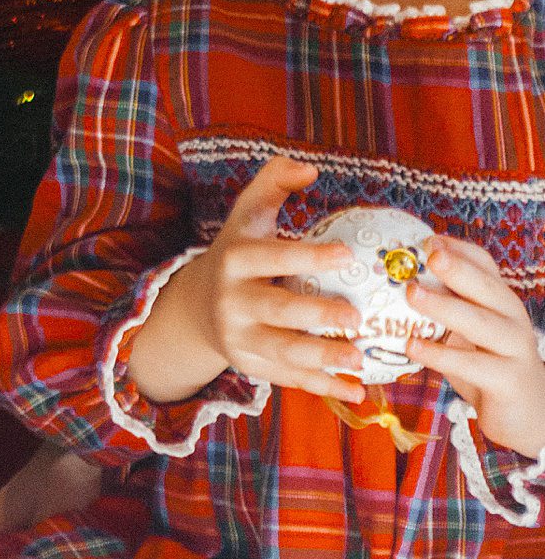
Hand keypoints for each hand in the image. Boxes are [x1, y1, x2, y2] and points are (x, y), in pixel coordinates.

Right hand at [129, 156, 364, 405]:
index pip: (272, 257)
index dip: (307, 257)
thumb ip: (274, 180)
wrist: (199, 304)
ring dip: (322, 358)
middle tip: (356, 315)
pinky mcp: (251, 366)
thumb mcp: (248, 213)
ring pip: (282, 352)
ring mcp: (239, 338)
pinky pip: (289, 380)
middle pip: (276, 310)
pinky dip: (323, 388)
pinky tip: (356, 391)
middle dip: (315, 315)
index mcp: (234, 260)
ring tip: (359, 357)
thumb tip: (309, 167)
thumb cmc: (240, 249)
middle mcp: (231, 301)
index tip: (347, 254)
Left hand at [408, 236, 544, 458]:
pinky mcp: (508, 380)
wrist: (527, 414)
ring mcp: (514, 350)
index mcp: (501, 301)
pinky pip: (473, 364)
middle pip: (487, 287)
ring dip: (444, 307)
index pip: (485, 265)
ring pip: (480, 323)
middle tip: (427, 255)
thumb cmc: (488, 365)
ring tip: (411, 294)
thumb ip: (444, 308)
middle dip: (457, 269)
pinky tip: (412, 347)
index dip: (459, 250)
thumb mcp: (468, 332)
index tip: (427, 239)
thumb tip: (394, 284)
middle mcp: (512, 319)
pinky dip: (441, 354)